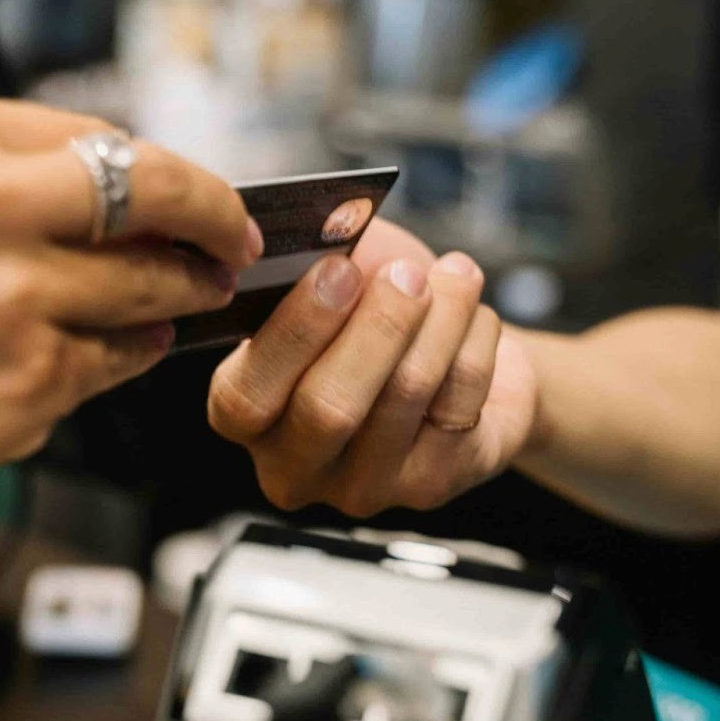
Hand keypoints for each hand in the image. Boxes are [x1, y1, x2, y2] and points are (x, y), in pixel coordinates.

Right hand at [0, 96, 258, 549]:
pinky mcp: (32, 378)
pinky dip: (129, 357)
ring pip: (152, 286)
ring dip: (179, 297)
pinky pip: (119, 359)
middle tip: (237, 243)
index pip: (109, 139)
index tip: (199, 196)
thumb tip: (130, 196)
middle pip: (158, 194)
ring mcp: (15, 295)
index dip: (172, 175)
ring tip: (181, 301)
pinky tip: (109, 353)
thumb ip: (11, 184)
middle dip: (216, 221)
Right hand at [208, 218, 536, 516]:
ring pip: (403, 396)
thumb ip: (311, 270)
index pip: (248, 396)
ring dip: (439, 320)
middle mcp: (294, 467)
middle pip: (328, 408)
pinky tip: (474, 315)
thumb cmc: (371, 318)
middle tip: (406, 275)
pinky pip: (458, 402)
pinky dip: (474, 341)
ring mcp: (361, 486)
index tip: (338, 269)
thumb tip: (330, 234)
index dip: (297, 331)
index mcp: (245, 418)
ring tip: (454, 275)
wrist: (454, 361)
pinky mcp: (429, 486)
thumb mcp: (327, 286)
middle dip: (376, 327)